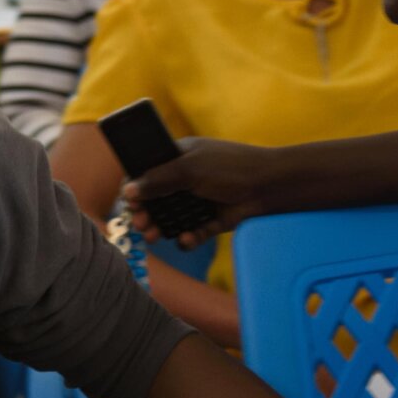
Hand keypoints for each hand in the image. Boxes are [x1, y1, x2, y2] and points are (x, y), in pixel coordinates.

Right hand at [122, 138, 282, 247]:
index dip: (137, 186)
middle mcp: (188, 178)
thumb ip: (158, 180)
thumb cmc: (230, 167)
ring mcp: (201, 199)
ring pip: (174, 217)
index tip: (128, 201)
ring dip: (162, 227)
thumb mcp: (189, 170)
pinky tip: (184, 239)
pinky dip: (188, 237)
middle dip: (146, 212)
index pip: (150, 171)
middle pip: (159, 198)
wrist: (269, 186)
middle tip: (138, 223)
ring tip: (153, 236)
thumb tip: (128, 191)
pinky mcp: (214, 219)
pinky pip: (195, 231)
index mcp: (180, 158)